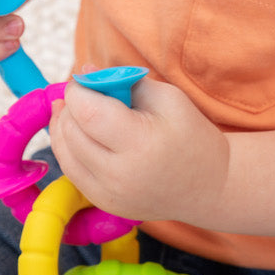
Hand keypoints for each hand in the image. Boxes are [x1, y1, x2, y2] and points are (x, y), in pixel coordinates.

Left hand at [49, 78, 229, 224]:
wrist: (210, 186)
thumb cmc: (191, 135)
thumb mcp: (167, 98)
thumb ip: (123, 81)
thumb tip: (84, 71)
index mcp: (140, 144)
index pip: (88, 112)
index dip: (78, 90)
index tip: (85, 79)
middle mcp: (119, 175)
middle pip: (71, 132)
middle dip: (71, 106)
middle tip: (85, 93)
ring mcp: (109, 195)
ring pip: (64, 153)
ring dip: (64, 126)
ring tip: (76, 109)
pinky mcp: (105, 204)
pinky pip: (71, 171)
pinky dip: (69, 148)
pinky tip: (80, 132)